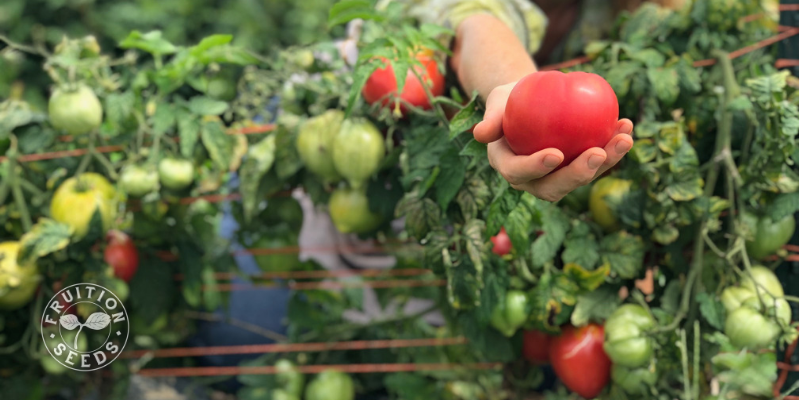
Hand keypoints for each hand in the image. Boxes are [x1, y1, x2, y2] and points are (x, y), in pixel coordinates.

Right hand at [473, 82, 633, 201]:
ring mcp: (557, 176)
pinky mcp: (577, 167)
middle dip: (579, 175)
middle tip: (599, 153)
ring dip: (607, 162)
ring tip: (624, 138)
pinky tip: (625, 125)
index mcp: (509, 167)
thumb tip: (480, 134)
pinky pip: (597, 161)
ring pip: (581, 177)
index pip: (519, 173)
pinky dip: (613, 146)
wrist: (528, 103)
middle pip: (554, 187)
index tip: (555, 153)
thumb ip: (492, 117)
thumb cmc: (510, 100)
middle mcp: (532, 180)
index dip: (536, 168)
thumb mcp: (497, 102)